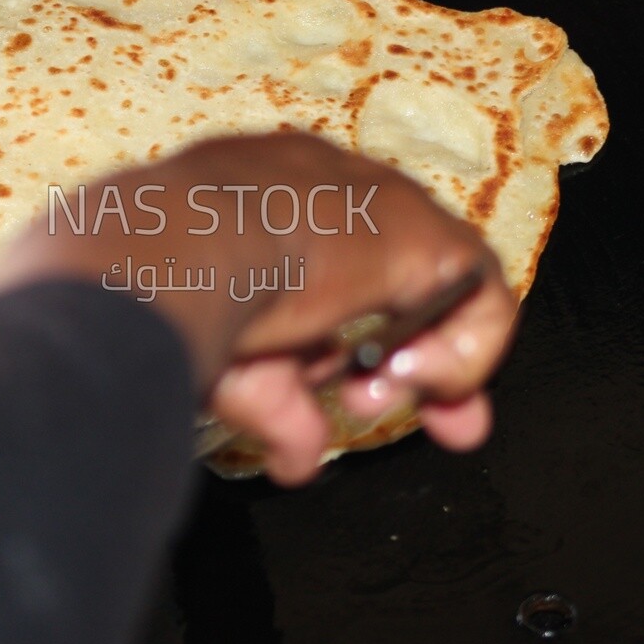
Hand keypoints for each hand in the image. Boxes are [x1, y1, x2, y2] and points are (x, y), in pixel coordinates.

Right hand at [0, 134, 517, 484]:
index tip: (342, 388)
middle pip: (385, 271)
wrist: (167, 253)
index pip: (321, 262)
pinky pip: (478, 293)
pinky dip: (464, 352)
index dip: (338, 336)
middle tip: (383, 404)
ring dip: (425, 358)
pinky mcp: (421, 232)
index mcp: (253, 192)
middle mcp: (318, 184)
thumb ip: (274, 407)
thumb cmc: (164, 291)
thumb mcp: (222, 361)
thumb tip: (297, 460)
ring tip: (391, 398)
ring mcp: (372, 200)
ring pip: (434, 282)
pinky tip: (422, 383)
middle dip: (400, 350)